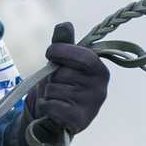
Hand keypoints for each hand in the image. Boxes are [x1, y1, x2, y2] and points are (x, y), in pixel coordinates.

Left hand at [21, 24, 110, 145]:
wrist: (59, 118)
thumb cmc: (64, 85)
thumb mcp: (65, 62)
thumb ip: (64, 43)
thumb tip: (65, 25)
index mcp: (100, 71)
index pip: (83, 56)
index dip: (62, 52)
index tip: (50, 52)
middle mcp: (100, 89)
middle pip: (63, 73)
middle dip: (53, 76)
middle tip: (59, 83)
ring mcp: (90, 106)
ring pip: (54, 89)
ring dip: (49, 92)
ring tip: (58, 98)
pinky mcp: (77, 121)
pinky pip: (50, 105)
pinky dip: (45, 105)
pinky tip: (54, 109)